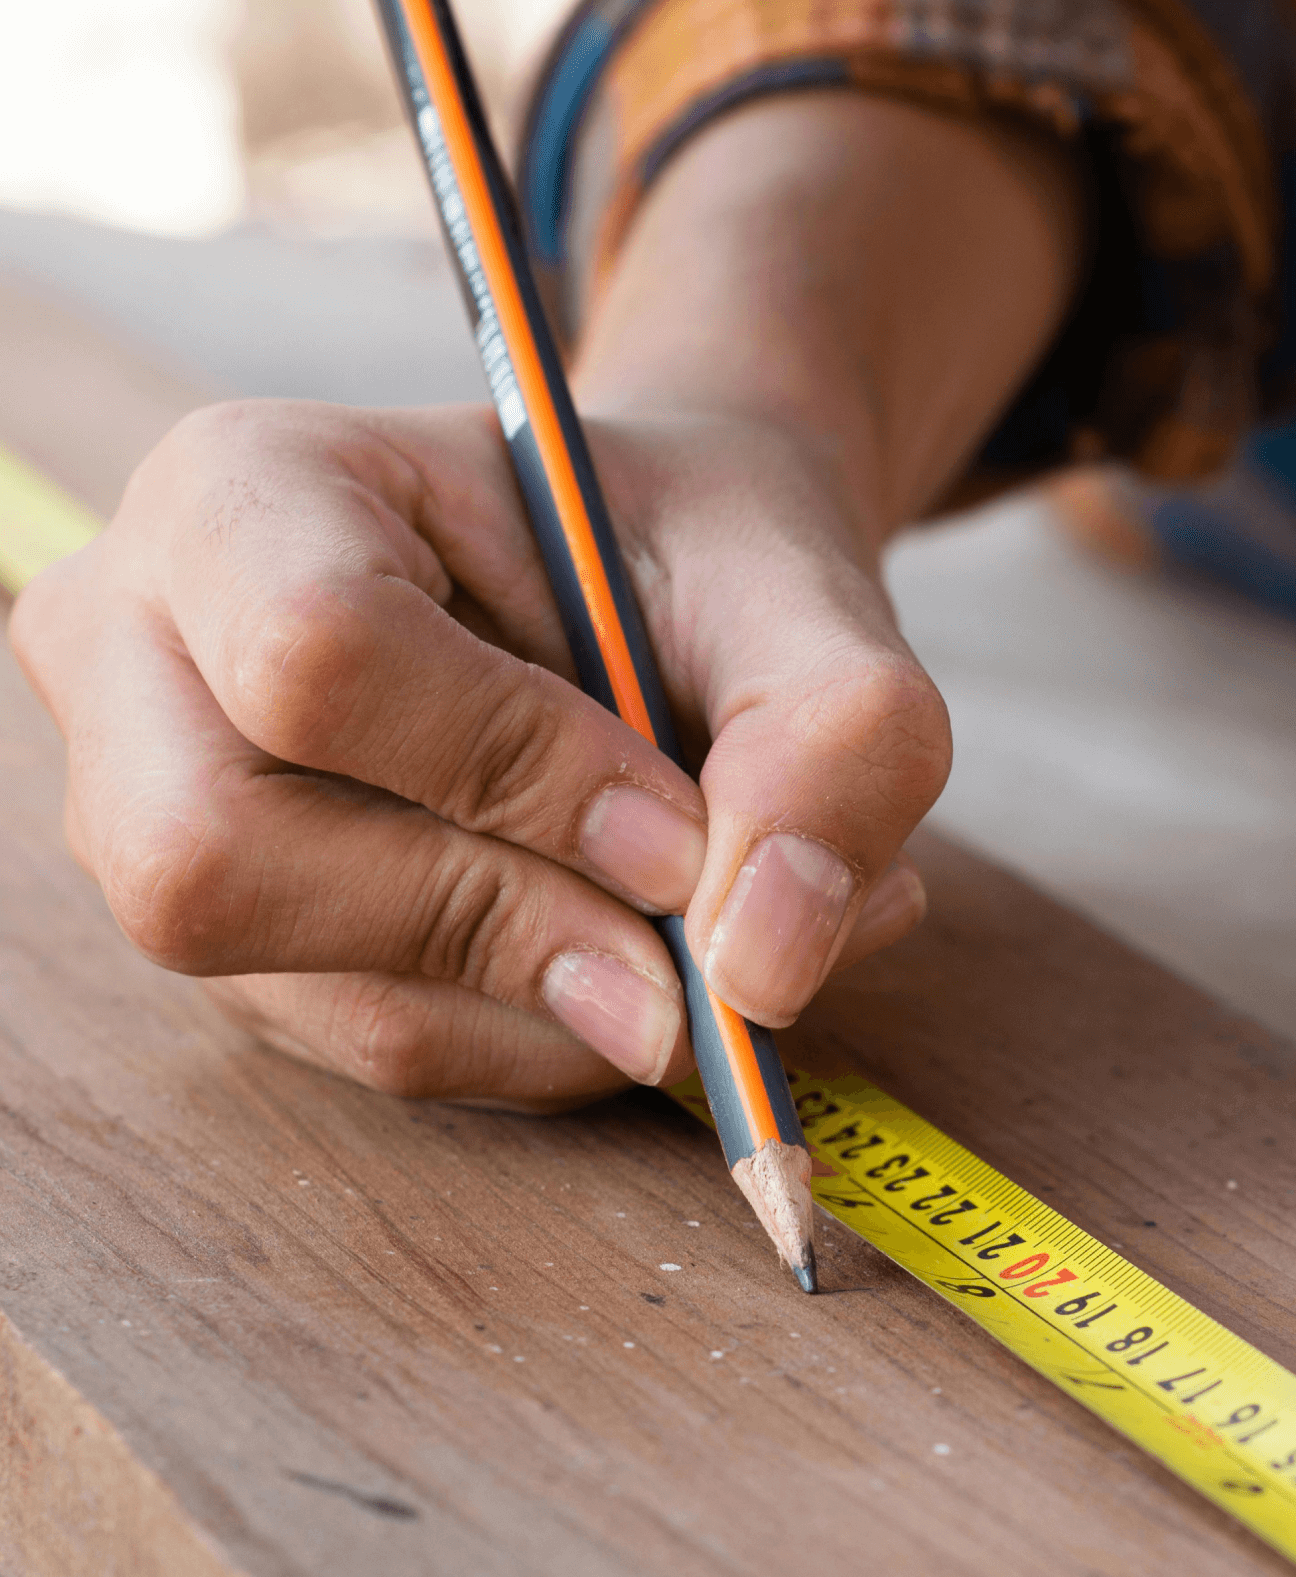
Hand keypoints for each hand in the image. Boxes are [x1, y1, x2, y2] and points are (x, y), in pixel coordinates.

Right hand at [9, 398, 946, 1108]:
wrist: (664, 587)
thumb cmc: (700, 557)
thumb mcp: (804, 589)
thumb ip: (835, 736)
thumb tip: (759, 970)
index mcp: (247, 494)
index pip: (315, 656)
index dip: (518, 771)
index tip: (679, 826)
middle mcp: (148, 660)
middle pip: (223, 868)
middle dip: (505, 929)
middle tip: (691, 938)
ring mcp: (163, 819)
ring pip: (327, 1000)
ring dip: (571, 1007)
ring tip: (725, 939)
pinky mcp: (254, 946)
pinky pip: (396, 1052)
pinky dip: (563, 1040)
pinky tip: (659, 966)